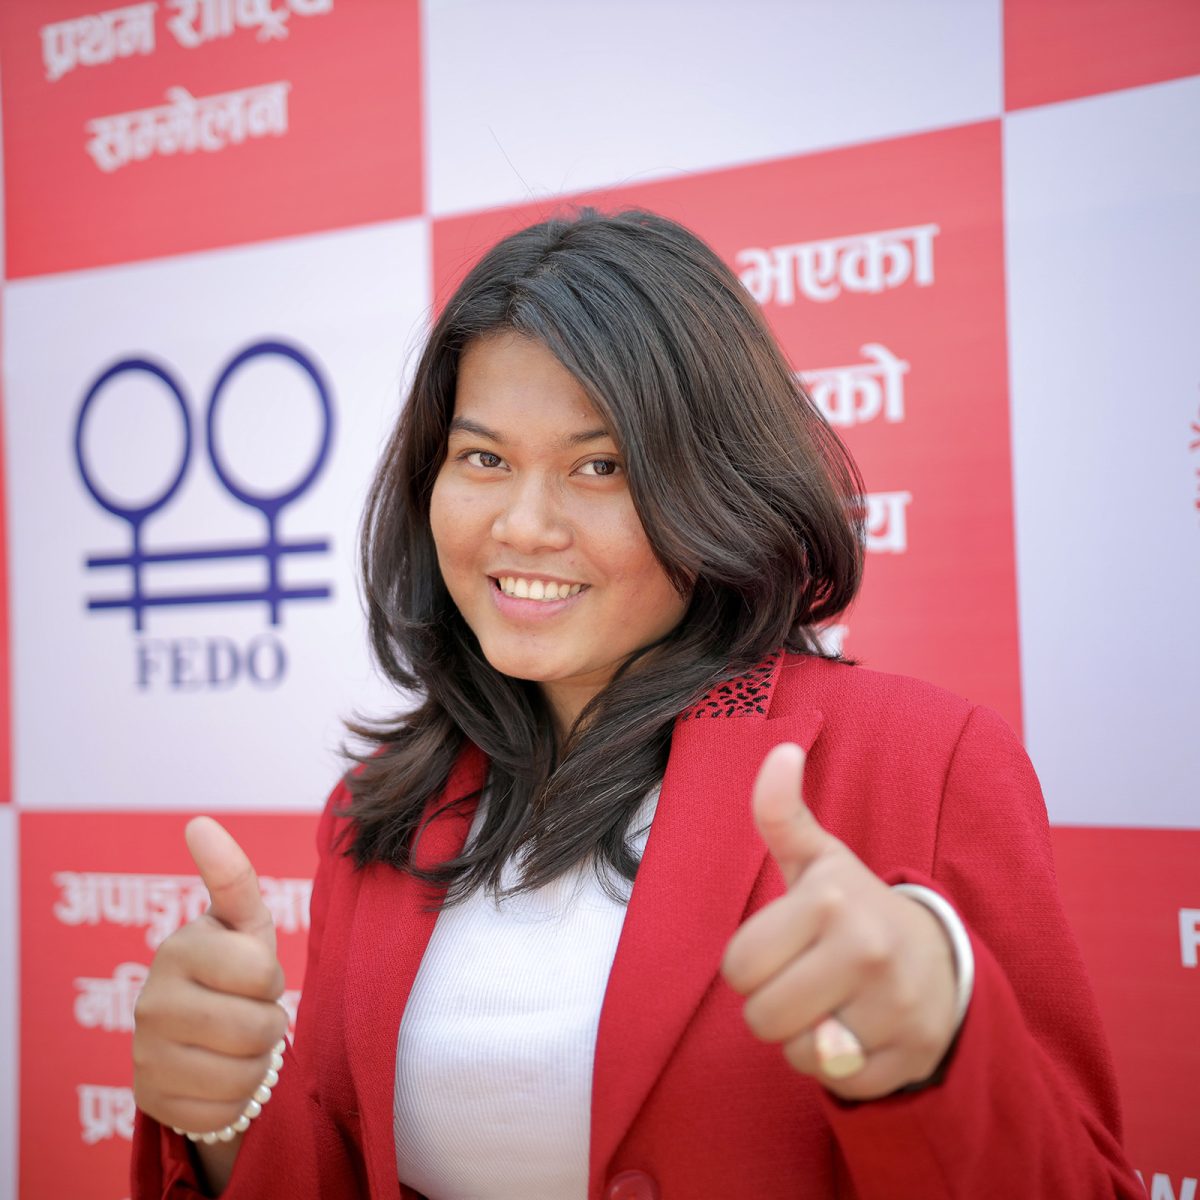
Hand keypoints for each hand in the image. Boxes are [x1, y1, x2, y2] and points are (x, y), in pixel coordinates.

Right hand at [132, 817, 288, 1137]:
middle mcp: (151, 1000)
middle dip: (270, 1023)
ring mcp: (145, 1054)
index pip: (260, 972)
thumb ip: (231, 879)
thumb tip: (198, 823)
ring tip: (240, 1043)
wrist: (197, 1037)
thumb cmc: (231, 969)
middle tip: (252, 1011)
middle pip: (256, 1027)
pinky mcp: (151, 1100)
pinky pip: (225, 1110)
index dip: (271, 978)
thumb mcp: (241, 925)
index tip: (252, 972)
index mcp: (179, 948)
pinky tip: (222, 1075)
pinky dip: (238, 1098)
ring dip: (258, 1062)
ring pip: (243, 1074)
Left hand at [721, 743, 958, 1100]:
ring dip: (805, 1038)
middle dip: (773, 1005)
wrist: (941, 959)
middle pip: (761, 1016)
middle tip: (804, 980)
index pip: (738, 966)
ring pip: (799, 1052)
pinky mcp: (912, 1054)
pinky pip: (839, 1082)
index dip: (751, 964)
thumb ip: (783, 812)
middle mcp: (866, 948)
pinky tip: (860, 1031)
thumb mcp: (819, 859)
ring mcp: (894, 1005)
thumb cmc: (855, 909)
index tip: (783, 947)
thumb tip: (779, 751)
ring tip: (831, 1004)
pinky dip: (841, 1065)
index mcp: (831, 899)